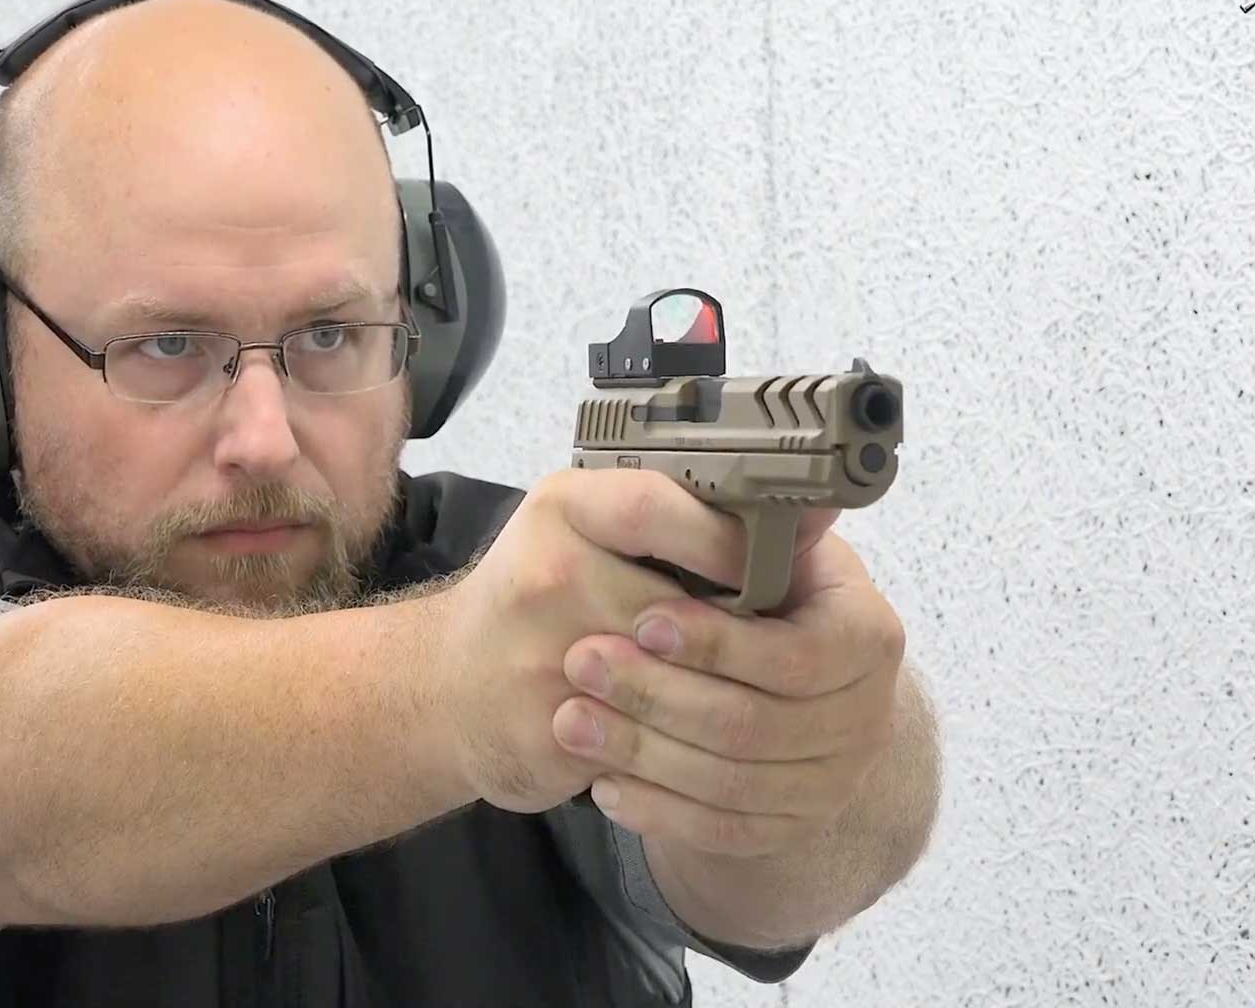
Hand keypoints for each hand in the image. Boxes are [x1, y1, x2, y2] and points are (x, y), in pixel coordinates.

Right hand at [430, 468, 762, 813]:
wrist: (446, 686)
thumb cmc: (537, 597)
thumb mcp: (585, 528)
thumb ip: (680, 519)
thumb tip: (808, 513)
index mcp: (562, 510)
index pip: (656, 509)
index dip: (725, 540)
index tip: (772, 562)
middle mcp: (545, 576)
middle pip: (676, 607)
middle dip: (736, 635)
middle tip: (784, 646)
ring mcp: (540, 658)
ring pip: (672, 683)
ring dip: (721, 694)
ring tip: (758, 695)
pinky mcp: (548, 731)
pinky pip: (649, 741)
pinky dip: (687, 745)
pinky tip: (707, 742)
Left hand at [550, 526, 905, 856]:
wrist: (781, 688)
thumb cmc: (764, 601)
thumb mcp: (775, 554)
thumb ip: (764, 532)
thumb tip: (792, 488)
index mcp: (869, 637)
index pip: (797, 655)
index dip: (717, 643)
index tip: (642, 620)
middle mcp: (865, 718)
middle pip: (752, 724)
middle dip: (657, 694)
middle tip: (580, 661)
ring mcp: (832, 782)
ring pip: (728, 783)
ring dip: (641, 752)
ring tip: (570, 720)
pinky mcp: (790, 828)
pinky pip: (720, 831)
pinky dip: (658, 810)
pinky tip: (604, 782)